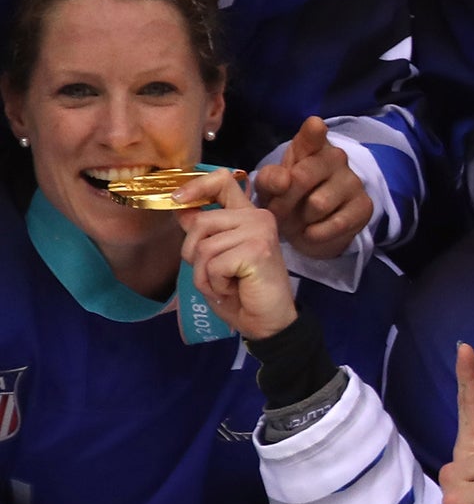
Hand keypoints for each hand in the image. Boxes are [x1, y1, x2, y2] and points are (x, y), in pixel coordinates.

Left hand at [174, 169, 297, 340]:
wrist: (266, 322)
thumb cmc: (242, 292)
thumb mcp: (214, 258)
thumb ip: (204, 231)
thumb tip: (182, 208)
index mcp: (248, 215)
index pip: (222, 181)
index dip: (195, 185)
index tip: (176, 199)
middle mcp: (257, 217)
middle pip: (200, 221)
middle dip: (194, 253)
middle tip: (216, 274)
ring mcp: (260, 231)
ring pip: (203, 246)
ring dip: (205, 274)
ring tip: (226, 284)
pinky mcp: (257, 250)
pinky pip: (213, 264)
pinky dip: (215, 283)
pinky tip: (233, 289)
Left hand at [253, 117, 373, 260]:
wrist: (309, 228)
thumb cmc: (288, 198)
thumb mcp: (270, 188)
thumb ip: (270, 180)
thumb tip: (284, 181)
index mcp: (310, 147)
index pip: (313, 133)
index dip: (314, 131)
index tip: (315, 126)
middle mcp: (336, 158)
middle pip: (302, 177)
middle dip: (283, 201)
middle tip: (278, 212)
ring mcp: (353, 182)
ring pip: (318, 204)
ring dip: (301, 220)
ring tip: (298, 221)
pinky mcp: (364, 206)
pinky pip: (336, 224)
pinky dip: (317, 234)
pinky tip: (313, 231)